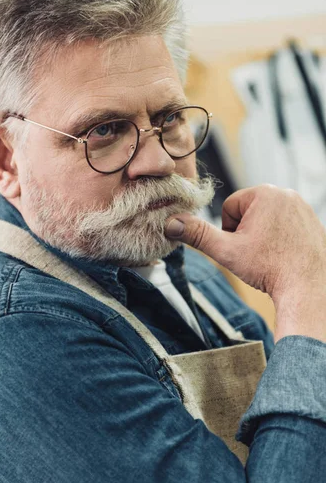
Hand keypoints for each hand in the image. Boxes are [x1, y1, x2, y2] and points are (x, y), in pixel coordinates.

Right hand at [165, 185, 325, 342]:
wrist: (309, 288)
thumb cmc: (272, 268)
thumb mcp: (227, 251)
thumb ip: (197, 234)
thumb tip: (171, 223)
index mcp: (265, 194)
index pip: (229, 207)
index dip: (229, 231)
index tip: (243, 247)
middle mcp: (286, 194)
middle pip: (248, 211)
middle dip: (246, 233)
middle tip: (257, 253)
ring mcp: (302, 206)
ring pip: (265, 220)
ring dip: (261, 237)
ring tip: (271, 255)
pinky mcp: (312, 220)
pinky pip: (283, 225)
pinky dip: (279, 239)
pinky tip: (284, 255)